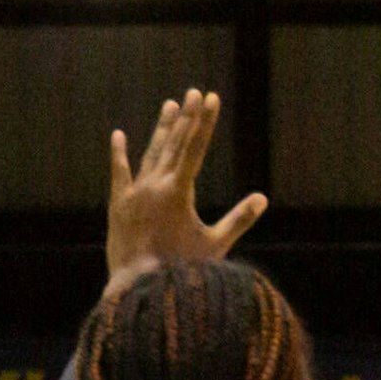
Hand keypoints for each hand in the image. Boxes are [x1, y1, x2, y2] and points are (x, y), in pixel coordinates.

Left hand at [104, 89, 267, 298]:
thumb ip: (239, 219)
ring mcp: (133, 193)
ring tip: (171, 105)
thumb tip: (262, 198)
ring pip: (150, 153)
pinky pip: (119, 173)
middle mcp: (154, 185)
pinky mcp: (118, 205)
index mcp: (178, 191)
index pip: (196, 147)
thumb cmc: (182, 269)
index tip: (211, 98)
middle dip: (187, 116)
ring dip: (162, 129)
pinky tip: (119, 135)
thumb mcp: (215, 244)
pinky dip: (119, 154)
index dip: (205, 121)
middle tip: (194, 92)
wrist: (139, 287)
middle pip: (174, 143)